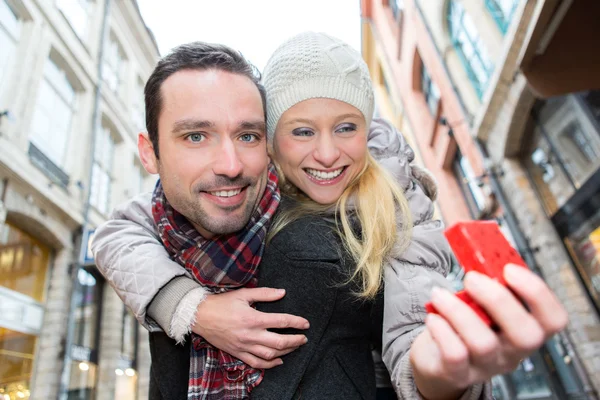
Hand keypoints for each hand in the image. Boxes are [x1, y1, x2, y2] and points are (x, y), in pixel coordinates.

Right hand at [192, 287, 309, 368]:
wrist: (200, 316)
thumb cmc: (221, 303)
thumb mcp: (243, 294)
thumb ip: (264, 293)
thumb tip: (282, 292)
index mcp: (253, 318)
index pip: (281, 321)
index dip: (296, 322)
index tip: (306, 324)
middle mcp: (250, 335)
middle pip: (279, 342)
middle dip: (295, 341)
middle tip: (304, 338)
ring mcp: (244, 346)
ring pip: (270, 355)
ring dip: (286, 352)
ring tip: (294, 346)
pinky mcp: (238, 353)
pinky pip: (256, 363)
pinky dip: (269, 364)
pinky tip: (279, 361)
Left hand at [411, 264, 567, 399]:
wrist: (439, 362)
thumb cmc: (465, 324)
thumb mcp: (481, 304)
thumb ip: (484, 276)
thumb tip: (466, 232)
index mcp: (525, 330)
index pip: (554, 319)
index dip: (538, 293)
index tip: (510, 269)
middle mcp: (512, 352)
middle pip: (526, 334)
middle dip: (499, 299)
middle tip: (471, 277)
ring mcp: (486, 366)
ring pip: (483, 343)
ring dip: (458, 311)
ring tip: (439, 294)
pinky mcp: (457, 373)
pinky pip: (454, 355)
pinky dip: (442, 330)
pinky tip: (433, 316)